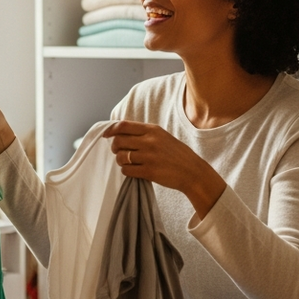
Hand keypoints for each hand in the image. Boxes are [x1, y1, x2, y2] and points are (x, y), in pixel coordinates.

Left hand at [102, 120, 226, 217]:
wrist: (193, 172)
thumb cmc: (176, 154)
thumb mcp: (162, 136)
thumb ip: (144, 133)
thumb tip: (120, 131)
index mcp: (153, 130)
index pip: (123, 126)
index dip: (111, 130)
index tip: (106, 134)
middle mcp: (150, 141)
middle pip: (118, 141)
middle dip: (114, 147)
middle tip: (118, 151)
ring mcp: (149, 157)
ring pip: (120, 156)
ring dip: (120, 160)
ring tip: (127, 162)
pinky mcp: (149, 172)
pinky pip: (127, 170)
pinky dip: (126, 171)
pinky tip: (133, 170)